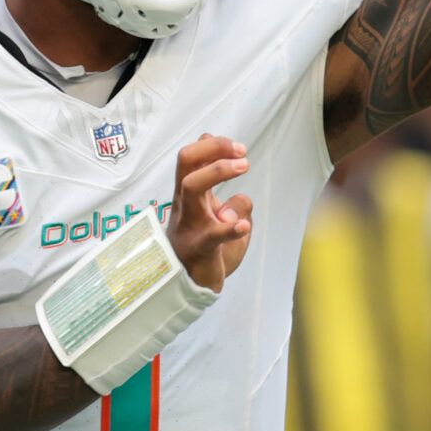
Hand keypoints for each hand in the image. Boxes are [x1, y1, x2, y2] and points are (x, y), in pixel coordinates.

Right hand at [167, 134, 254, 292]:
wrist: (189, 285)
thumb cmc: (206, 245)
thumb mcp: (224, 220)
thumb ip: (235, 202)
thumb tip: (241, 195)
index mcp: (190, 194)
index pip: (192, 156)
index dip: (213, 145)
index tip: (238, 148)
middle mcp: (186, 203)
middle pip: (186, 162)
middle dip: (214, 149)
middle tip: (243, 155)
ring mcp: (190, 224)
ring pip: (191, 187)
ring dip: (218, 172)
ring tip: (244, 167)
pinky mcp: (200, 249)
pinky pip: (212, 235)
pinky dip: (230, 229)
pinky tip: (243, 226)